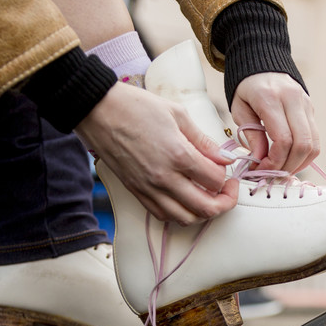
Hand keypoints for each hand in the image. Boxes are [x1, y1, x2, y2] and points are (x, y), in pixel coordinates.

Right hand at [74, 83, 238, 224]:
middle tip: (227, 190)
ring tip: (207, 197)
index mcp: (178, 155)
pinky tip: (184, 200)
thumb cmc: (136, 107)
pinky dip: (179, 213)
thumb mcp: (178, 114)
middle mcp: (164, 178)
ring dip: (202, 212)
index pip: (215, 180)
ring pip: (185, 218)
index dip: (227, 177)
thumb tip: (224, 158)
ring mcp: (148, 188)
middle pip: (206, 208)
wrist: (98, 111)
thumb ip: (204, 141)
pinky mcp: (136, 192)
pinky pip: (163, 215)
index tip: (227, 169)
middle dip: (224, 202)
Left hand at [230, 72, 318, 173]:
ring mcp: (306, 104)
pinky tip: (290, 161)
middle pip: (302, 144)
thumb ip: (251, 135)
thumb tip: (260, 160)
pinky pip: (315, 139)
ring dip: (299, 164)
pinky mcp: (311, 109)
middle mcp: (293, 100)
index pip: (283, 140)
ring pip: (313, 144)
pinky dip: (305, 156)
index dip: (274, 162)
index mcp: (270, 98)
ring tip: (280, 171)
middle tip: (271, 175)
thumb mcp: (239, 109)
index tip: (261, 170)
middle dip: (288, 166)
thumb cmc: (246, 87)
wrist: (262, 61)